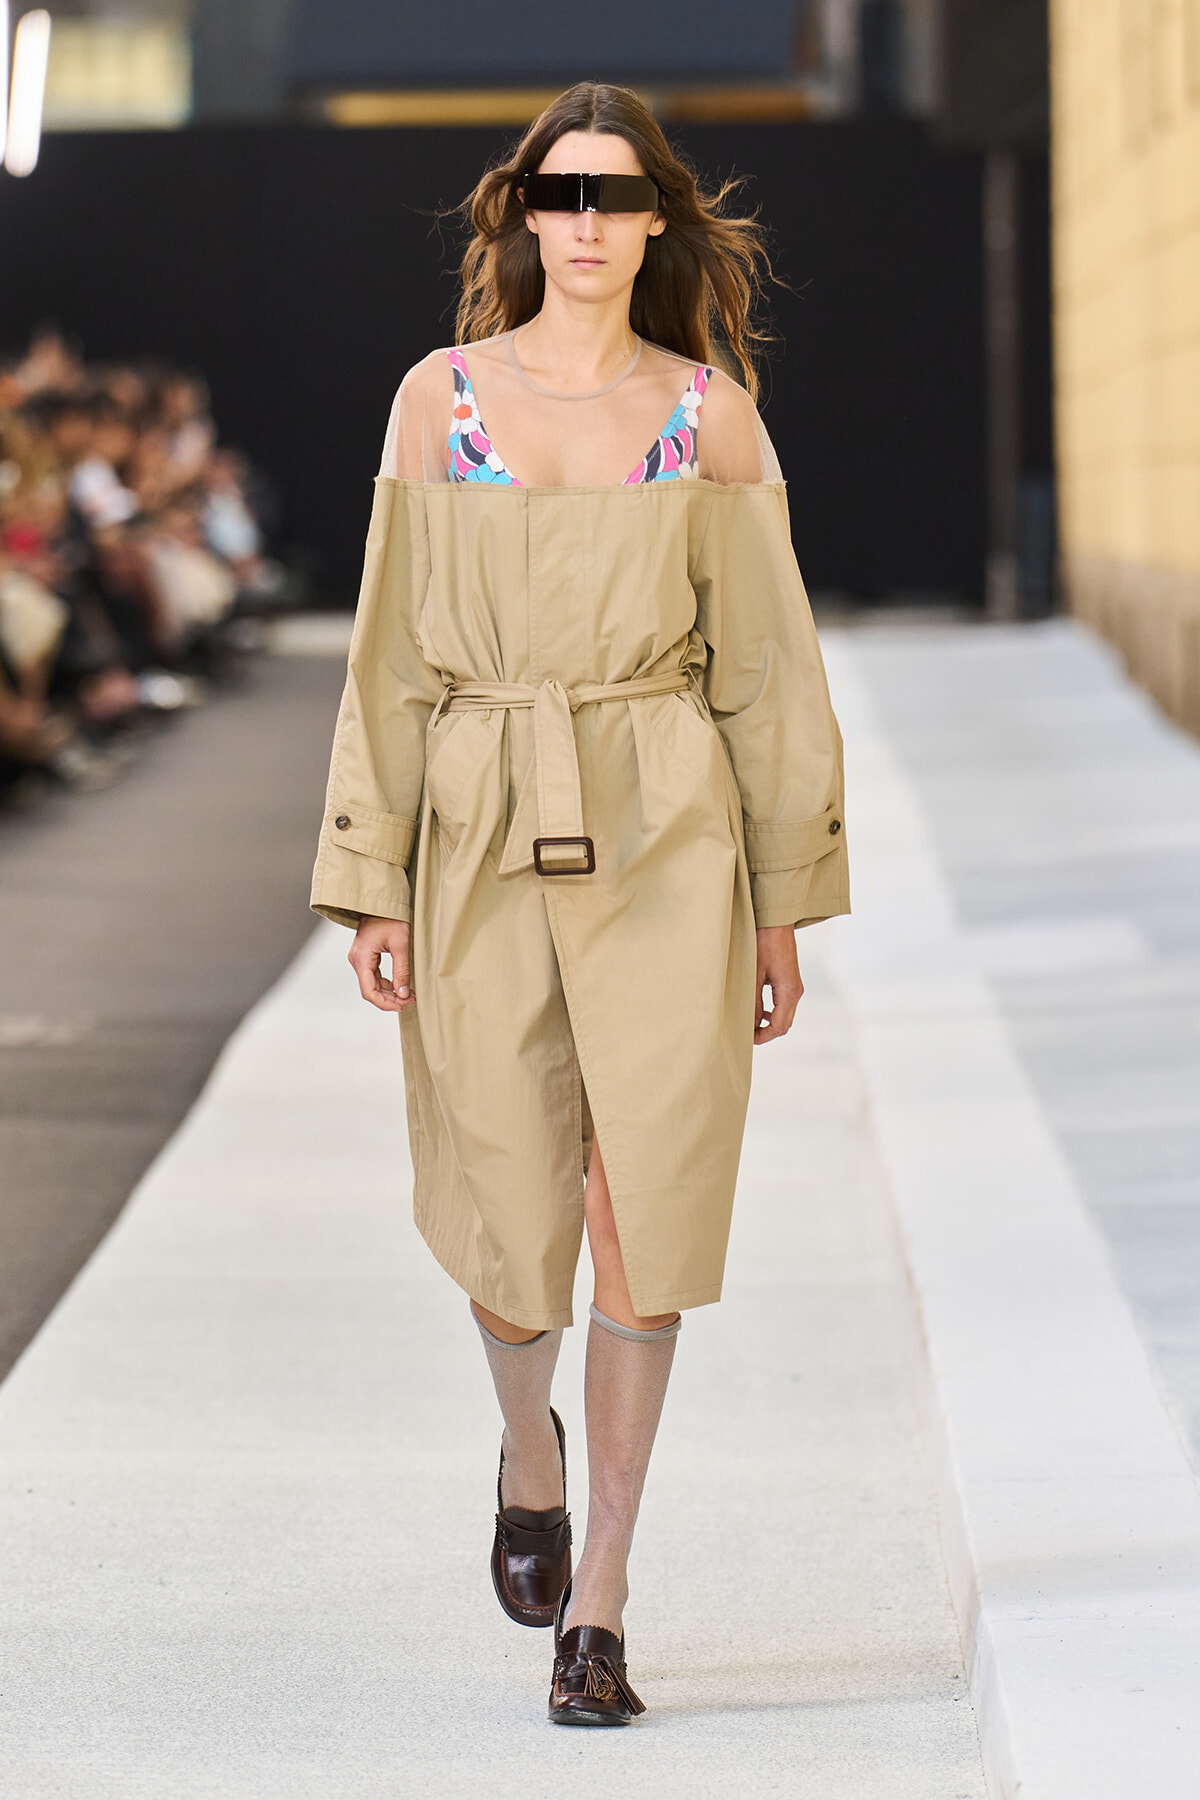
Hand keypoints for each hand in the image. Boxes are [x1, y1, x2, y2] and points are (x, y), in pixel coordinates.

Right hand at [348, 915, 413, 1011]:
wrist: (382, 902)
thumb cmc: (391, 918)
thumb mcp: (401, 944)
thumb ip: (402, 971)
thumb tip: (403, 994)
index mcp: (362, 959)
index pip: (369, 992)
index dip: (385, 1003)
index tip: (403, 1006)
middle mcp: (356, 960)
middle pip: (371, 990)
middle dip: (390, 999)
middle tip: (411, 1000)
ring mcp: (360, 959)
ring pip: (373, 985)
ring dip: (390, 992)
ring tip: (409, 994)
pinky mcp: (365, 956)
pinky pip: (374, 976)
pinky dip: (387, 984)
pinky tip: (401, 986)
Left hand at [754, 925, 803, 1044]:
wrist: (775, 920)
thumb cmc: (763, 942)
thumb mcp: (753, 974)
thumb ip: (752, 1002)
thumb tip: (750, 1024)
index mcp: (789, 992)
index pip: (779, 1027)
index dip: (762, 1037)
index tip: (746, 1039)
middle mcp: (795, 991)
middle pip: (784, 1024)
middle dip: (765, 1033)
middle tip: (745, 1034)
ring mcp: (794, 986)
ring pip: (784, 1015)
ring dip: (768, 1022)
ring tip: (748, 1023)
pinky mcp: (789, 980)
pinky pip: (783, 1004)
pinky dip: (771, 1011)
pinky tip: (757, 1009)